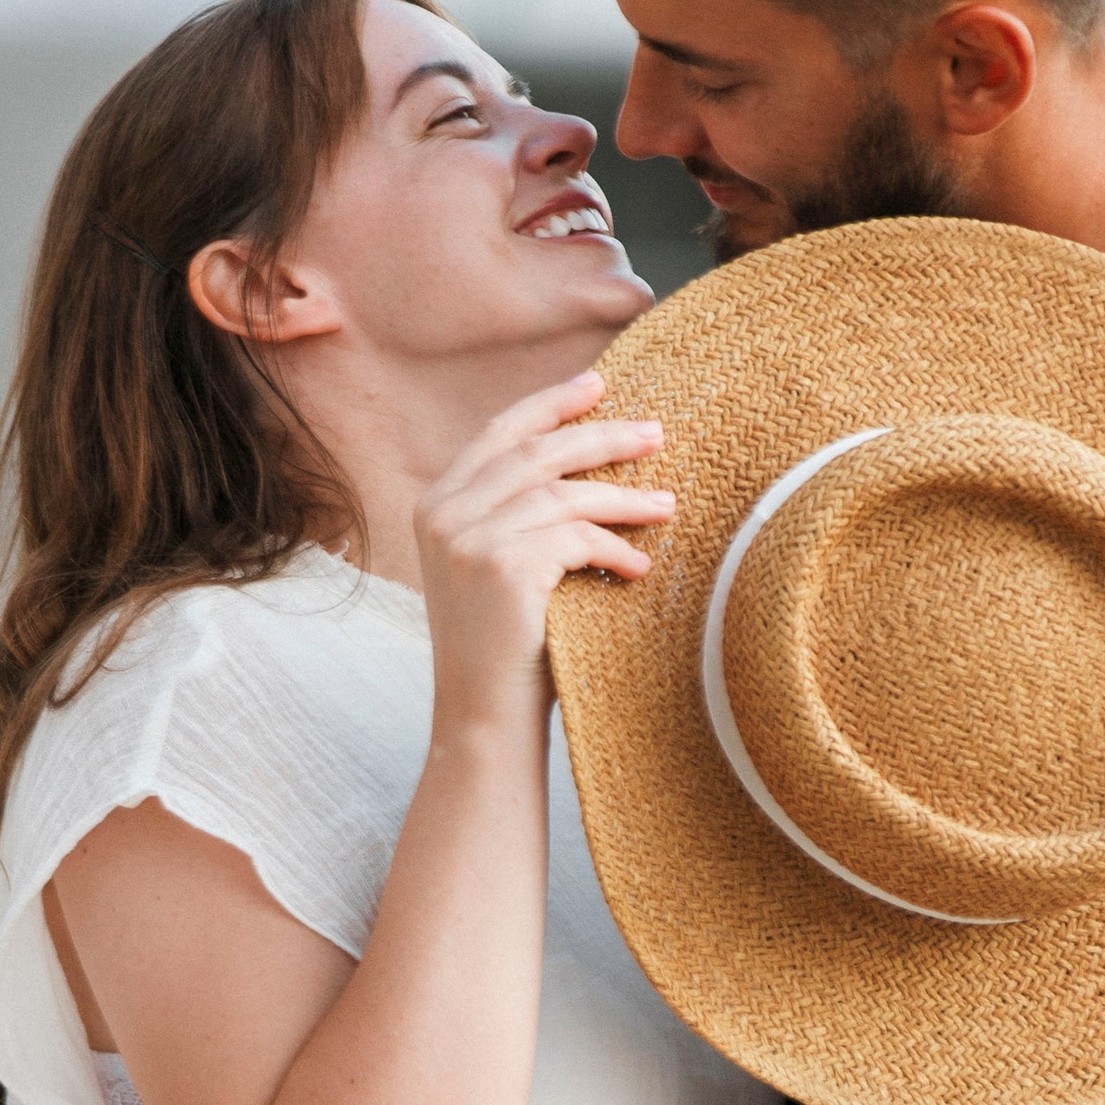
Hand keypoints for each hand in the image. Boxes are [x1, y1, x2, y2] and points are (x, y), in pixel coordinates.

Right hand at [414, 368, 670, 724]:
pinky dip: (616, 549)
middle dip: (602, 436)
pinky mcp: (503, 566)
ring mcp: (468, 538)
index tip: (599, 385)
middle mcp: (444, 513)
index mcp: (436, 504)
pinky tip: (639, 569)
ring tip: (668, 507)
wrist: (483, 719)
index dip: (551, 404)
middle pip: (537, 451)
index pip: (499, 432)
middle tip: (656, 432)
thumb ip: (516, 514)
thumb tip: (586, 463)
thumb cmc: (505, 648)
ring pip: (564, 493)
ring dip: (625, 498)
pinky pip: (577, 537)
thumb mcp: (498, 568)